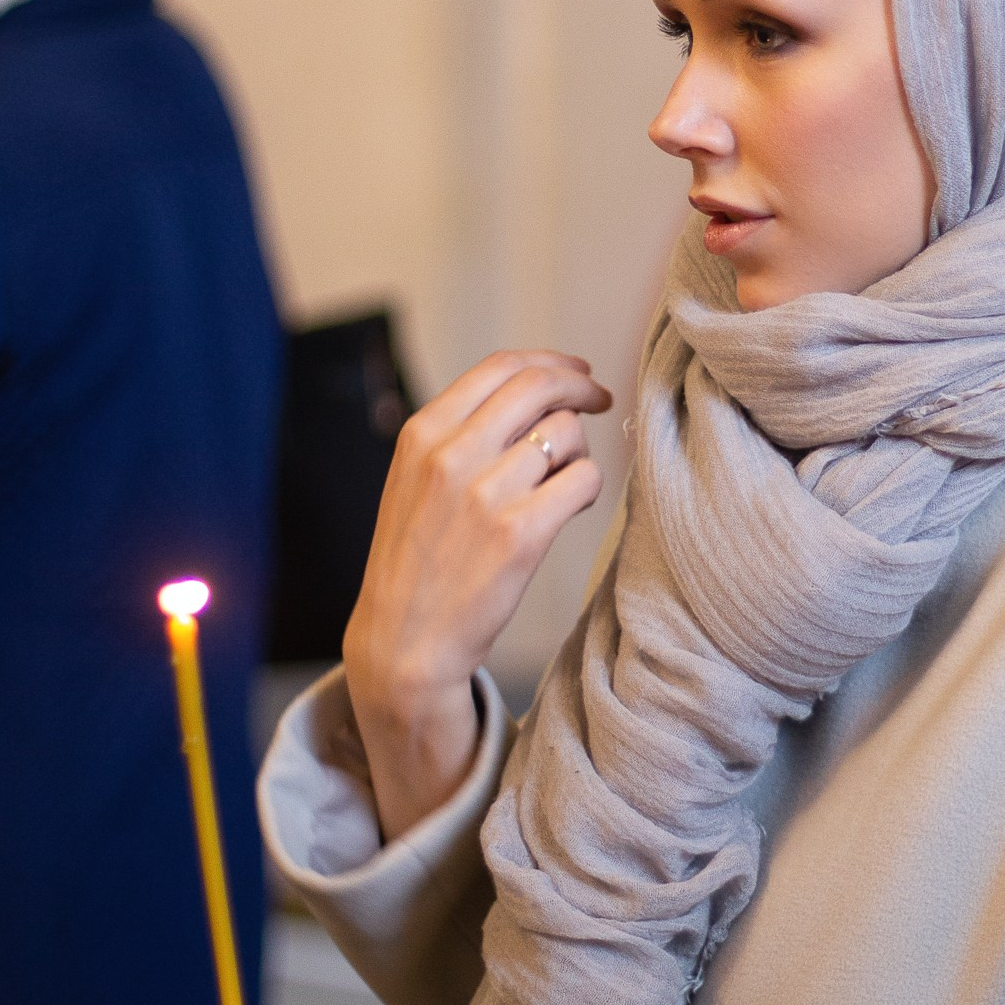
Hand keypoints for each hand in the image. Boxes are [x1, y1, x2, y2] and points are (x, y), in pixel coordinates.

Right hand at [345, 350, 611, 835]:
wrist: (404, 641)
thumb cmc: (416, 561)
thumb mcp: (414, 481)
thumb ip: (459, 435)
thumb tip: (534, 395)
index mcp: (423, 433)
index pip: (501, 367)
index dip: (550, 362)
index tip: (576, 370)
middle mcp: (451, 454)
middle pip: (540, 388)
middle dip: (581, 387)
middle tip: (600, 399)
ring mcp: (485, 493)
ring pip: (567, 434)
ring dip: (580, 451)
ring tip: (566, 481)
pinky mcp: (520, 533)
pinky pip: (584, 479)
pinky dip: (589, 487)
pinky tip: (574, 505)